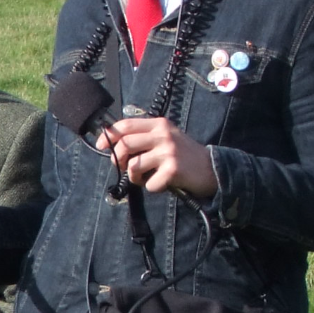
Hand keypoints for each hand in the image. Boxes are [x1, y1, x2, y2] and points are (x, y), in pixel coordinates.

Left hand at [95, 118, 218, 196]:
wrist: (212, 168)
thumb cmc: (185, 155)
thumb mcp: (167, 138)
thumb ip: (146, 137)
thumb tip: (116, 144)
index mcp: (160, 124)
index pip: (127, 125)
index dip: (109, 135)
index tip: (101, 145)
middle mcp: (163, 135)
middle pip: (125, 145)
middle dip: (117, 160)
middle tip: (122, 168)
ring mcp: (168, 152)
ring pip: (134, 166)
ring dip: (134, 177)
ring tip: (145, 178)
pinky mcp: (173, 170)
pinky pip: (149, 183)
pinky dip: (152, 187)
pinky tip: (162, 184)